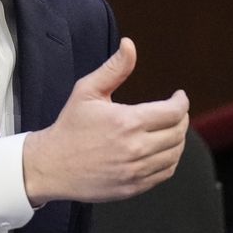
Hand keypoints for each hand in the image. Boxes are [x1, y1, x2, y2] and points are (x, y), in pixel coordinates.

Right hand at [22, 39, 189, 204]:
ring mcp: (135, 171)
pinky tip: (161, 151)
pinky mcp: (132, 187)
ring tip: (170, 130)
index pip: (174, 112)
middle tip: (175, 113)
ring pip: (174, 155)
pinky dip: (169, 160)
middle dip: (181, 119)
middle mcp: (135, 148)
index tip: (179, 97)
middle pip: (178, 133)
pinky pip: (164, 173)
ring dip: (178, 140)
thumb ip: (114, 68)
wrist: (51, 165)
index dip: (181, 102)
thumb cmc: (69, 126)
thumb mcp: (87, 91)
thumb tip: (130, 45)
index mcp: (127, 122)